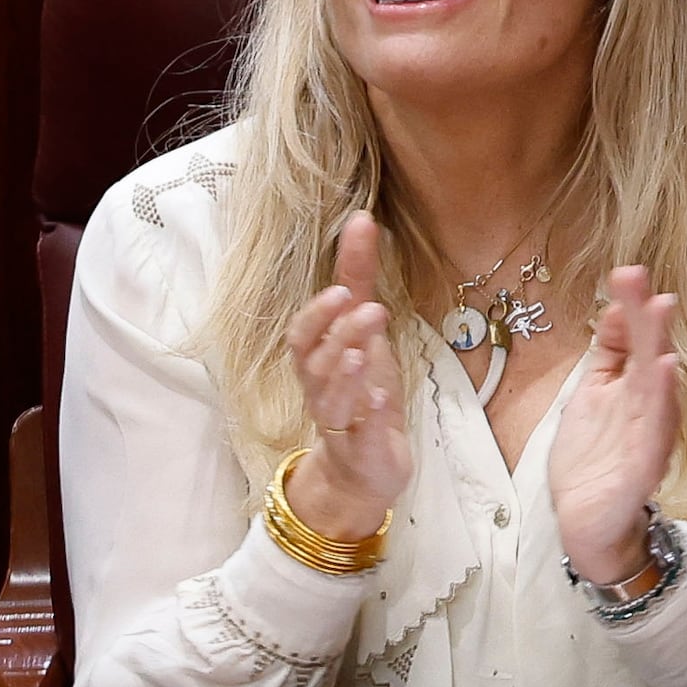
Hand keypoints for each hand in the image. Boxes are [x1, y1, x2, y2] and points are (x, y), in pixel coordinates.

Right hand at [281, 211, 416, 543]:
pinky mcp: (365, 450)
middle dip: (338, 337)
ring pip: (332, 400)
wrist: (362, 468)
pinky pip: (362, 436)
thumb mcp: (362, 329)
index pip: (303, 336)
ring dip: (347, 376)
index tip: (340, 290)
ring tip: (363, 354)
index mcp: (317, 361)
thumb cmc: (359, 390)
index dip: (316, 316)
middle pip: (316, 364)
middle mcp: (322, 390)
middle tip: (368, 310)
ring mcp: (342, 422)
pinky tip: (383, 400)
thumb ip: (359, 277)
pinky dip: (371, 418)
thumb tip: (361, 218)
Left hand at [545, 263, 682, 587]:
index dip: (633, 307)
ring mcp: (649, 434)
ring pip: (657, 385)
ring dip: (659, 347)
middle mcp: (648, 405)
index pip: (636, 340)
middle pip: (651, 354)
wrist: (589, 524)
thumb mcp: (593, 396)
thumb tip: (617, 306)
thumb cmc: (594, 459)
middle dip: (649, 317)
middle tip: (642, 280)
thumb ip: (608, 355)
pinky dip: (662, 400)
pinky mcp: (645, 465)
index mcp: (634, 387)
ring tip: (659, 311)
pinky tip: (664, 370)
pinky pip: (656, 430)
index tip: (625, 273)